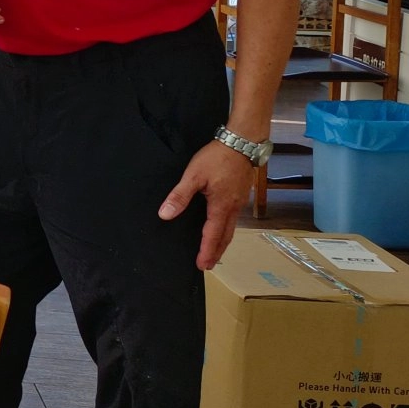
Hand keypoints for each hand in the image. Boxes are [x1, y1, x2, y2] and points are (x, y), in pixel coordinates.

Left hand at [160, 140, 254, 269]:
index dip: (207, 251)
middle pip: (226, 236)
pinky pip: (234, 218)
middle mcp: (234, 208)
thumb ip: (179, 196)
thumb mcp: (193, 175)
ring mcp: (240, 201)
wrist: (242, 142)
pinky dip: (227, 229)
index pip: (212, 235)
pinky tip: (221, 227)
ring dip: (223, 242)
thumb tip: (165, 214)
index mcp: (221, 206)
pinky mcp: (241, 194)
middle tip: (208, 265)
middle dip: (217, 252)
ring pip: (232, 228)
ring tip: (215, 252)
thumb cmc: (217, 157)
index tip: (202, 265)